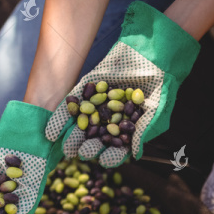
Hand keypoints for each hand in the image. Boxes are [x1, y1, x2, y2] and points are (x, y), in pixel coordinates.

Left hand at [45, 1, 200, 166]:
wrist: (152, 52)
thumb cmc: (161, 83)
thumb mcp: (158, 109)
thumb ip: (144, 131)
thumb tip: (133, 154)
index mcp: (127, 128)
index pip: (117, 147)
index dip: (111, 155)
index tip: (104, 161)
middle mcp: (110, 119)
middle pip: (96, 138)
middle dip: (89, 147)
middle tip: (81, 154)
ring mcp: (97, 105)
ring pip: (82, 124)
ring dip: (73, 137)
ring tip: (65, 147)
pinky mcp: (85, 91)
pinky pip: (71, 106)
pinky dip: (62, 118)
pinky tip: (51, 131)